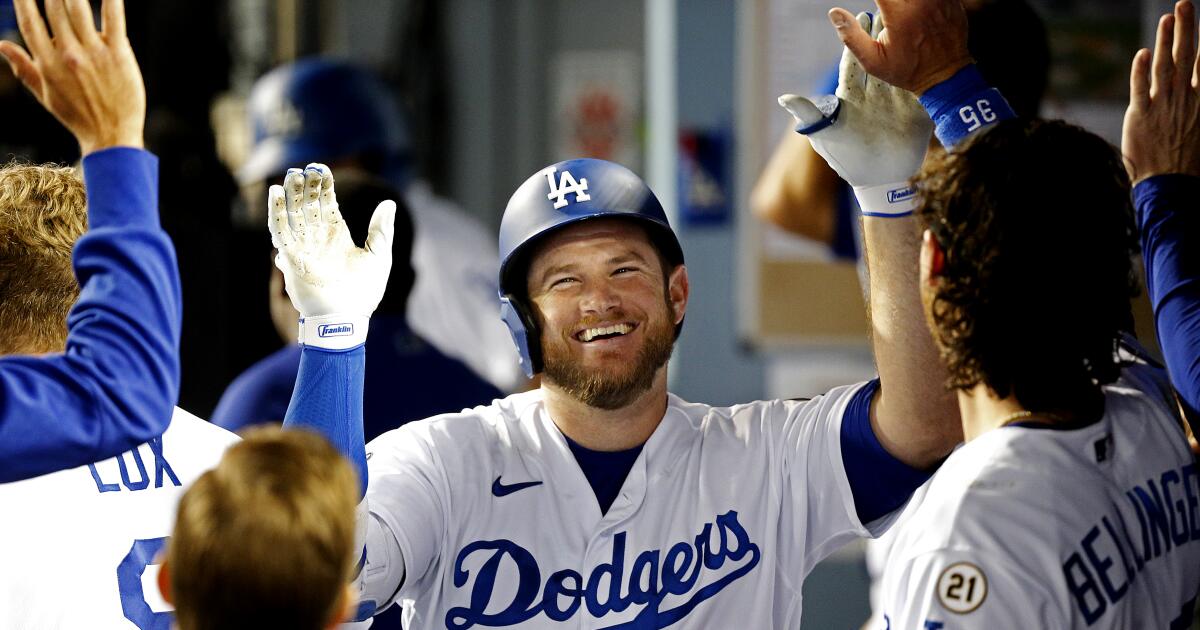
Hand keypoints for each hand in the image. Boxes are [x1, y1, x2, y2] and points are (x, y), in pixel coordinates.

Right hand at [0, 0, 144, 154]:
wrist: (111, 135)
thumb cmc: (78, 116)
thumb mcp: (45, 94)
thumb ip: (24, 67)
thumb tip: (1, 45)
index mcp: (47, 63)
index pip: (29, 23)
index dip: (24, 1)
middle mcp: (67, 55)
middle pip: (55, 9)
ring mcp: (94, 53)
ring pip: (79, 9)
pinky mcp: (119, 54)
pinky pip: (114, 19)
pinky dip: (112, 0)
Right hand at [270, 164, 394, 320]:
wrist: (346, 320)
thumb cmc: (364, 293)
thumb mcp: (378, 256)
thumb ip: (382, 230)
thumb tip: (389, 203)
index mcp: (337, 236)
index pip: (327, 204)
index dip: (323, 186)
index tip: (322, 168)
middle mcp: (318, 239)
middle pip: (307, 206)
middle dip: (305, 187)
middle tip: (303, 167)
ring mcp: (304, 247)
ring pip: (293, 215)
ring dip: (290, 195)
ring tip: (290, 175)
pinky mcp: (292, 259)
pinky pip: (281, 232)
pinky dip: (277, 213)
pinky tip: (276, 194)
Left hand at [779, 12, 931, 189]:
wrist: (881, 183)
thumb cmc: (847, 160)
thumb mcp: (826, 138)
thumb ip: (810, 115)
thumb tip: (785, 98)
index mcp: (852, 96)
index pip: (855, 62)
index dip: (857, 39)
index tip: (861, 15)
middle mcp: (875, 94)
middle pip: (880, 58)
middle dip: (883, 35)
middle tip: (888, 12)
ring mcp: (897, 101)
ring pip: (902, 67)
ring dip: (905, 48)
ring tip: (910, 26)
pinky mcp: (917, 111)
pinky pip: (923, 88)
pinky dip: (927, 71)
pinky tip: (933, 51)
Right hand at [828, 0, 970, 94]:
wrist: (945, 76)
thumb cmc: (907, 71)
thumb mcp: (873, 61)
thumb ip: (851, 36)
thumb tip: (834, 13)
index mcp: (899, 15)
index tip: (875, 3)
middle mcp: (921, 3)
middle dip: (890, 0)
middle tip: (886, 8)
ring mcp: (939, 0)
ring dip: (904, 0)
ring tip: (898, 10)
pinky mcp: (951, 1)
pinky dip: (918, 2)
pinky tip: (913, 11)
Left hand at [1122, 0, 1199, 183]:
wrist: (1172, 186)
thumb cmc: (1188, 163)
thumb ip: (1197, 107)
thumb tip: (1196, 88)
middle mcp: (1185, 99)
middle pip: (1185, 57)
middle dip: (1186, 29)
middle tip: (1185, 5)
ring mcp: (1163, 106)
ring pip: (1163, 66)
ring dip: (1165, 40)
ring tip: (1167, 18)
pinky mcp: (1140, 116)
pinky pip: (1140, 87)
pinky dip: (1140, 69)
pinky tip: (1143, 52)